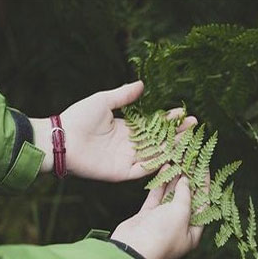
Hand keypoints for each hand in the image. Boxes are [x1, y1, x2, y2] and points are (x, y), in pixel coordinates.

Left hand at [30, 81, 196, 180]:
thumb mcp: (104, 101)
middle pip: (159, 140)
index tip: (183, 112)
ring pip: (156, 154)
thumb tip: (141, 85)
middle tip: (194, 124)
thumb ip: (123, 95)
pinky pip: (145, 170)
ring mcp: (127, 159)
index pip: (153, 125)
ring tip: (190, 137)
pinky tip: (174, 156)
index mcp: (126, 129)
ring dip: (172, 147)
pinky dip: (159, 165)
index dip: (168, 119)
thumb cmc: (79, 117)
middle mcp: (130, 145)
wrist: (63, 138)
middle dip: (177, 132)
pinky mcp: (123, 173)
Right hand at [111, 169, 208, 258]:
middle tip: (190, 161)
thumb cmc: (161, 234)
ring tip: (178, 161)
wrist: (131, 248)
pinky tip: (164, 168)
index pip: (203, 204)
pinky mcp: (147, 216)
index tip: (204, 168)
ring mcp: (162, 221)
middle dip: (189, 180)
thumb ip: (185, 195)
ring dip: (174, 179)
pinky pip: (157, 197)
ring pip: (171, 196)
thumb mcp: (180, 213)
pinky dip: (160, 184)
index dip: (204, 185)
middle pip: (187, 199)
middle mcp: (179, 227)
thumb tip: (186, 182)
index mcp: (192, 232)